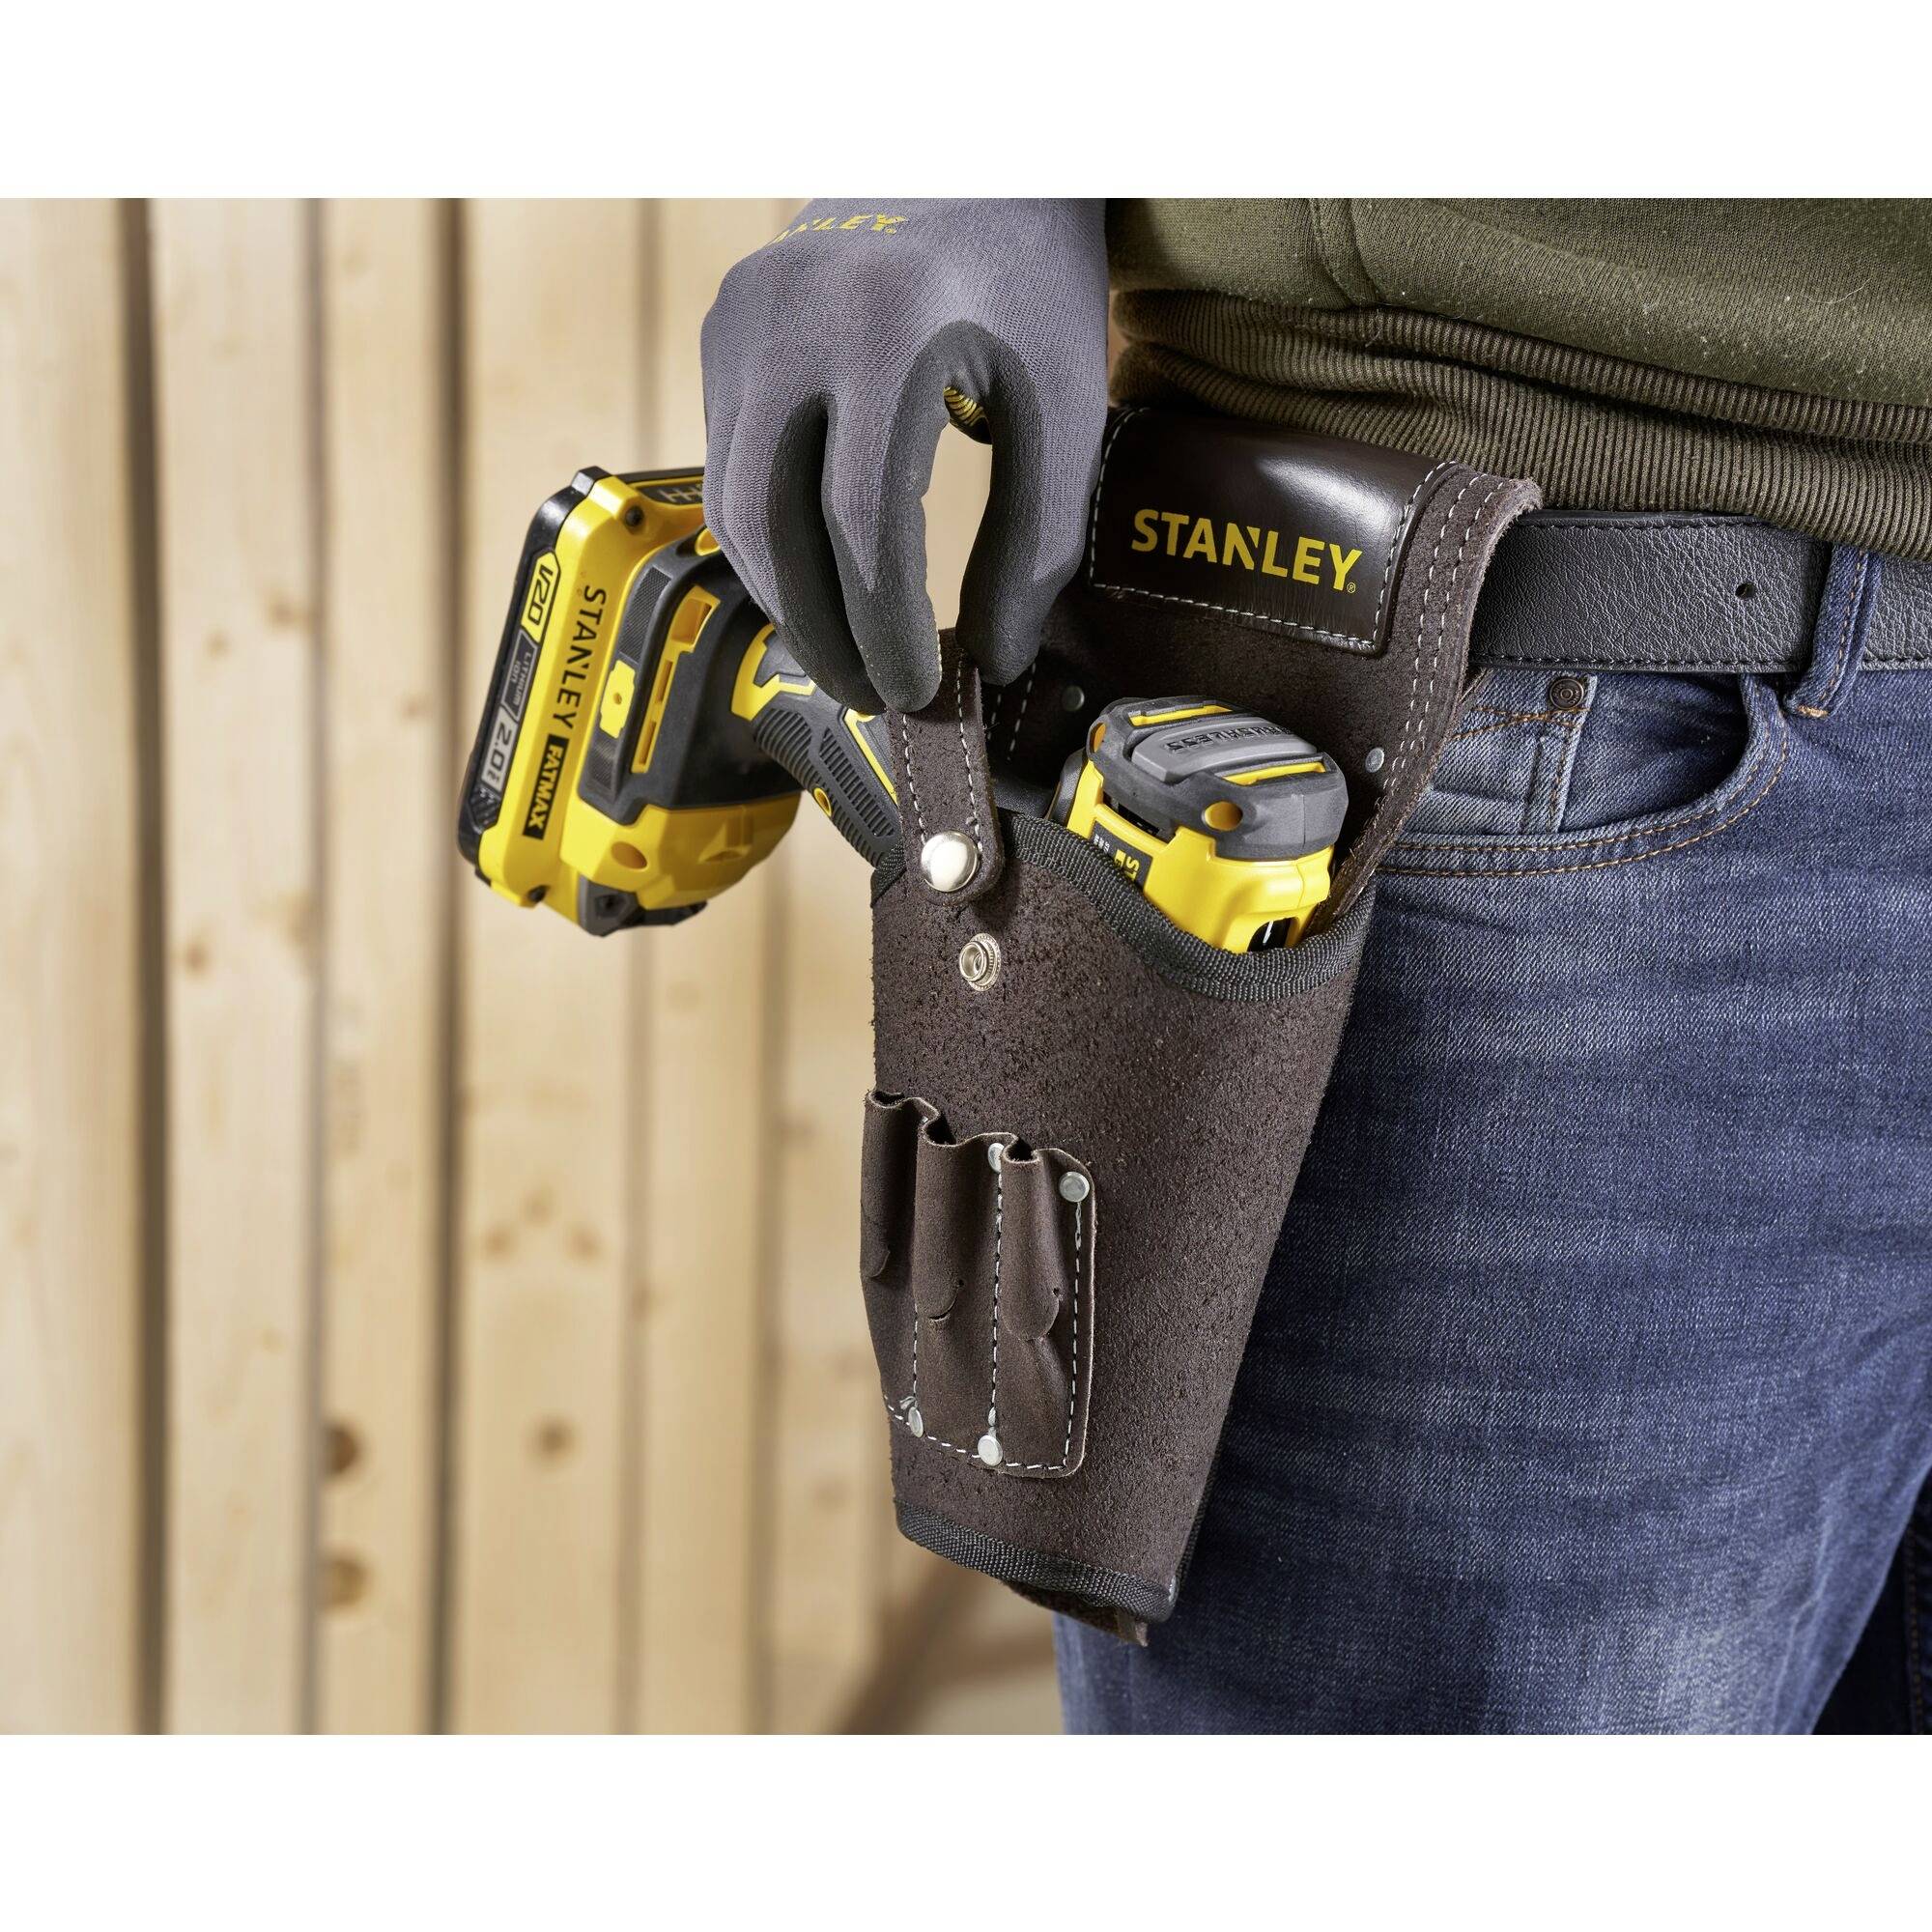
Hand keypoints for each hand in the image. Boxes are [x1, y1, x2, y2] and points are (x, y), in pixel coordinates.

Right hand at [701, 199, 1109, 712]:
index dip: (883, 625)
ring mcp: (741, 319)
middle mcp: (790, 318)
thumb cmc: (1029, 279)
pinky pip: (729, 465)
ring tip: (845, 656)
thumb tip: (993, 662)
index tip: (914, 687)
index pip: (863, 521)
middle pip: (773, 525)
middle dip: (820, 632)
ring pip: (735, 505)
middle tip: (870, 695)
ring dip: (786, 599)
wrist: (971, 156)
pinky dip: (770, 544)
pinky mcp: (724, 330)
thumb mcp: (1062, 402)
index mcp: (886, 326)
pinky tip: (820, 586)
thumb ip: (1036, 539)